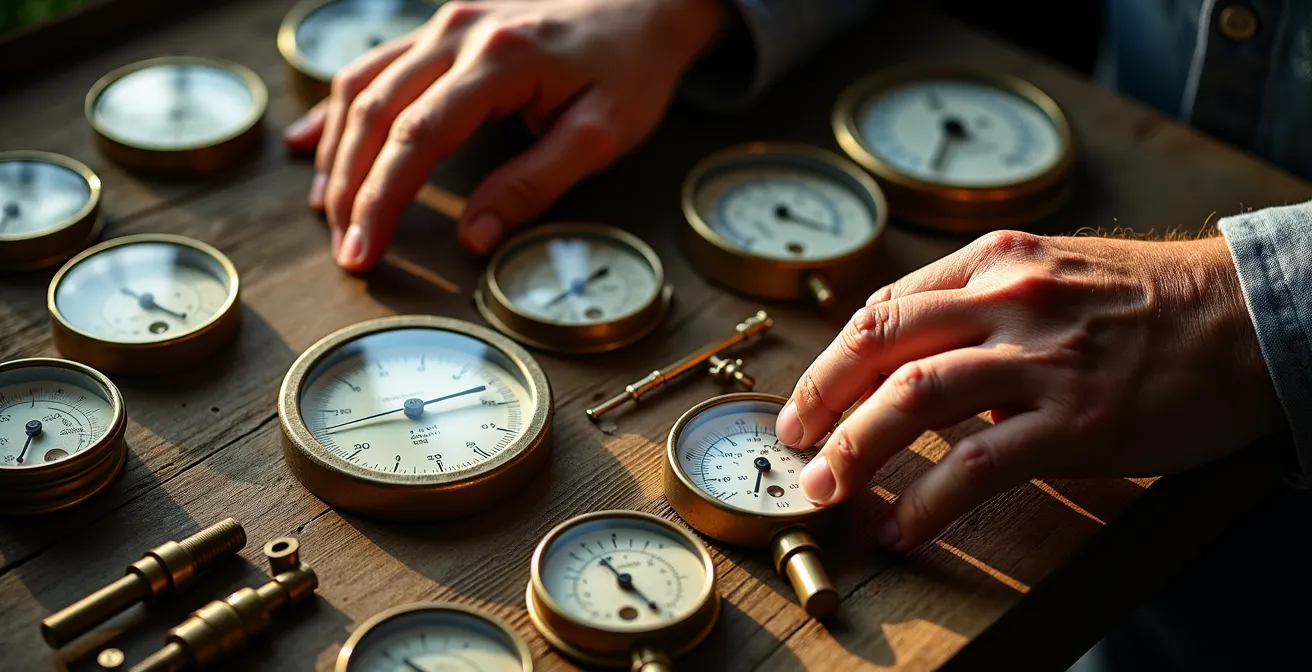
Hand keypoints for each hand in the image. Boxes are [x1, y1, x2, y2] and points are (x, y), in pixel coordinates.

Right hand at [283, 0, 726, 269]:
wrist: (647, 1)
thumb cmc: (631, 67)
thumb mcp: (601, 135)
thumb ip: (535, 184)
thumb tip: (473, 238)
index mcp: (499, 59)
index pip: (416, 137)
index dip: (381, 200)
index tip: (363, 252)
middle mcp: (458, 32)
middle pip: (374, 111)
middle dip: (351, 188)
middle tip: (344, 248)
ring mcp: (445, 22)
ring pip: (363, 85)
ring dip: (337, 150)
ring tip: (328, 211)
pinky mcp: (444, 26)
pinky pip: (374, 65)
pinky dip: (339, 109)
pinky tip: (312, 144)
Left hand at [774, 231, 1283, 551]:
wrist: (1252, 318)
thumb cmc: (1151, 302)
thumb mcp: (1055, 273)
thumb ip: (982, 305)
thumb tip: (920, 360)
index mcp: (994, 263)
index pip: (886, 308)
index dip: (834, 360)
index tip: (808, 400)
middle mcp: (1006, 300)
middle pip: (879, 343)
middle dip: (820, 398)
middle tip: (791, 445)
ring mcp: (1041, 360)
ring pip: (912, 398)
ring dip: (854, 449)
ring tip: (822, 490)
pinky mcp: (1078, 421)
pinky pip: (980, 464)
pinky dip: (928, 498)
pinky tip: (902, 525)